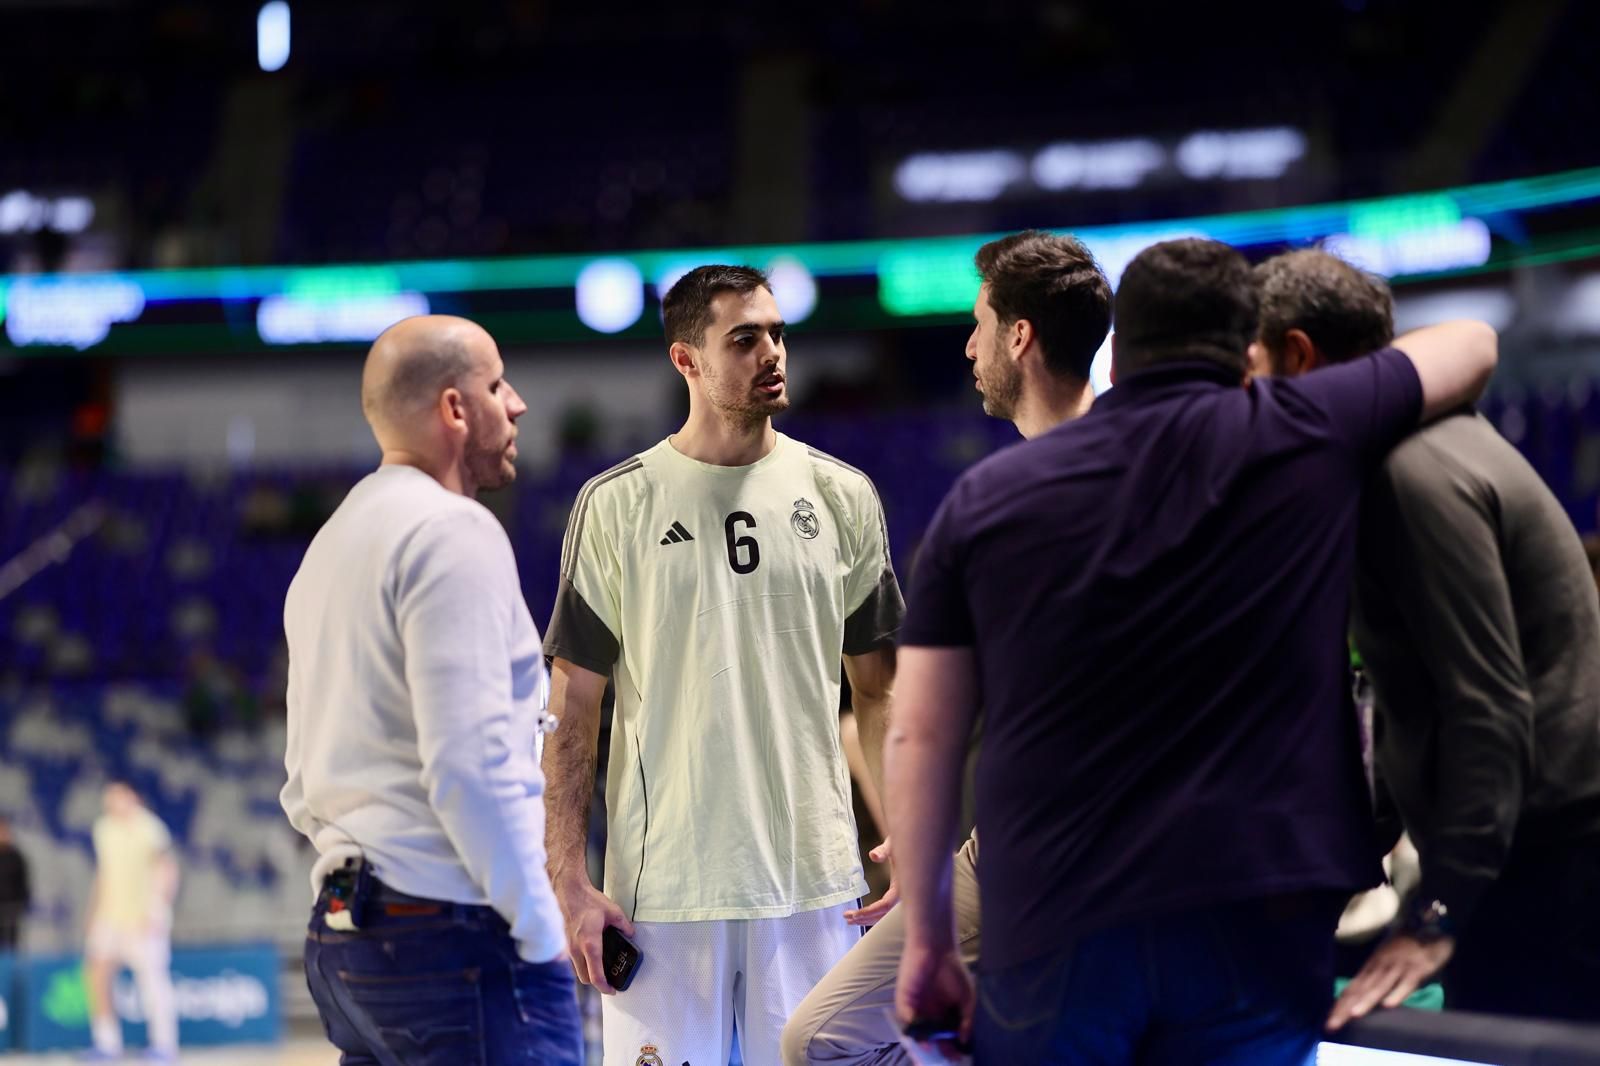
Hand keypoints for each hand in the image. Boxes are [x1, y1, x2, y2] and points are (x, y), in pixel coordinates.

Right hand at [553, 873, 634, 994]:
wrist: (567, 890)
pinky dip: (581, 962)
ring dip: (588, 972)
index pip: (595, 975)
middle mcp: (576, 949)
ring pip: (577, 969)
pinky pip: (572, 959)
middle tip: (608, 980)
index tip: (612, 990)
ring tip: (600, 966)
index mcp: (590, 944)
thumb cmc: (586, 900)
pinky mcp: (562, 942)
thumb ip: (624, 926)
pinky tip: (589, 953)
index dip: (604, 987)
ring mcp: (567, 947)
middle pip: (585, 978)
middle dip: (596, 982)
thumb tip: (630, 934)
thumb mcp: (612, 911)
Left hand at [845, 838, 898, 925]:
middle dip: (865, 918)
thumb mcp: (892, 844)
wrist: (914, 844)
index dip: (870, 912)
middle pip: (884, 915)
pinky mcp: (898, 895)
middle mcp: (904, 895)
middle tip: (848, 918)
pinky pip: (886, 910)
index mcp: (903, 886)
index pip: (885, 905)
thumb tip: (874, 855)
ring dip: (868, 919)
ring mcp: (901, 897)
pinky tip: (862, 916)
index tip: (854, 914)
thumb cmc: (903, 843)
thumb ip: (884, 850)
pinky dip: (873, 915)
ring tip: (850, 919)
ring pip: (885, 915)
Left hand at [895, 938, 974, 1048]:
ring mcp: (916, 1006)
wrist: (937, 947)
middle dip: (937, 1049)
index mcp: (943, 1012)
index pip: (945, 1036)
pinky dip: (914, 1028)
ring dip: (924, 1043)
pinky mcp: (904, 999)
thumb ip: (966, 1020)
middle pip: (931, 1036)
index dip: (951, 1047)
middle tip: (945, 1060)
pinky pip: (907, 1017)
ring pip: (918, 1030)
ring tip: (933, 1054)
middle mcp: (928, 1012)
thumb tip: (964, 1041)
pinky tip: (924, 1038)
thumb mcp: (966, 998)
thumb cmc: (953, 969)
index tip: (957, 1058)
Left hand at [1327, 934, 1453, 1029]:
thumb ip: (1377, 978)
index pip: (1351, 988)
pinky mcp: (1417, 969)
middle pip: (1360, 989)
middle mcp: (1379, 966)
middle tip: (1332, 1025)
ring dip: (1366, 1000)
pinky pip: (1406, 983)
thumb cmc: (1406, 946)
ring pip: (1379, 986)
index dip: (1339, 1005)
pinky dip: (1397, 993)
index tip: (1328, 1022)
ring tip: (1354, 1015)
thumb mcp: (1386, 961)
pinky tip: (1389, 1005)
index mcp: (1371, 966)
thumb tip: (1365, 998)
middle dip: (1345, 1008)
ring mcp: (1397, 967)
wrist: (1428, 925)